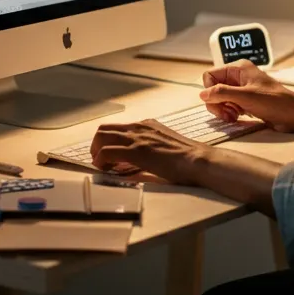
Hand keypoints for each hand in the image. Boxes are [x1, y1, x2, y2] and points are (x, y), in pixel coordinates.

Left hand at [89, 120, 207, 183]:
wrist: (198, 160)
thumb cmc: (187, 157)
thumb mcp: (164, 144)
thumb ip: (149, 147)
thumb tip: (137, 160)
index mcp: (147, 125)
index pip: (118, 128)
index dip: (108, 141)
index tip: (107, 154)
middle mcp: (140, 127)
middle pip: (105, 129)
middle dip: (96, 144)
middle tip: (98, 158)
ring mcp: (137, 138)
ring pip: (102, 137)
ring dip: (96, 151)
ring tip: (99, 164)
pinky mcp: (136, 151)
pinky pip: (107, 152)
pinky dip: (100, 161)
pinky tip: (104, 169)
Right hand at [199, 60, 293, 131]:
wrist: (293, 114)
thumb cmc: (275, 102)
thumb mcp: (246, 96)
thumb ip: (222, 93)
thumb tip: (203, 94)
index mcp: (238, 68)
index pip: (210, 76)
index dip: (210, 91)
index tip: (220, 102)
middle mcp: (238, 77)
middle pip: (213, 89)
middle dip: (217, 103)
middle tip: (228, 114)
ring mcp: (241, 89)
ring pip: (219, 99)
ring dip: (223, 110)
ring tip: (234, 116)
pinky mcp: (245, 101)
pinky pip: (228, 106)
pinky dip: (229, 113)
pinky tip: (238, 117)